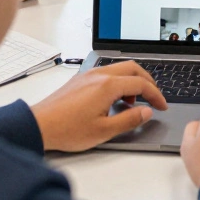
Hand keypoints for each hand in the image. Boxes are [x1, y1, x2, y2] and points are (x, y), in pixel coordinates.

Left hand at [30, 60, 167, 151]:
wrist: (38, 125)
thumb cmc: (67, 129)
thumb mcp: (104, 131)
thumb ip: (129, 120)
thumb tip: (146, 112)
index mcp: (108, 85)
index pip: (141, 84)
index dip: (156, 95)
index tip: (162, 106)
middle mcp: (99, 75)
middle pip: (133, 68)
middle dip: (147, 81)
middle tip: (153, 97)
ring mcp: (88, 75)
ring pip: (119, 68)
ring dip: (132, 81)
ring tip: (132, 102)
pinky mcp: (80, 79)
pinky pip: (106, 72)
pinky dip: (118, 81)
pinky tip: (114, 99)